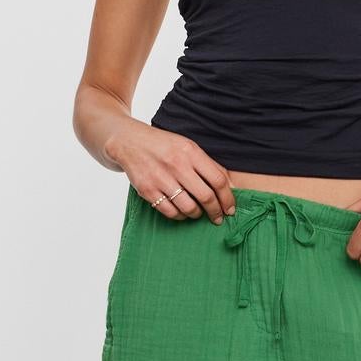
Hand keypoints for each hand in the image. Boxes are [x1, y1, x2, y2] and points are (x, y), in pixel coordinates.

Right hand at [104, 123, 235, 224]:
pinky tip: (182, 212)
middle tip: (218, 218)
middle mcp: (177, 165)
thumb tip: (230, 187)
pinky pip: (170, 212)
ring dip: (197, 214)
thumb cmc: (164, 146)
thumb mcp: (188, 147)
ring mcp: (161, 179)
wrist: (129, 142)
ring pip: (188, 207)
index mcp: (190, 152)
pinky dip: (180, 216)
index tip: (230, 208)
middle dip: (216, 211)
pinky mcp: (148, 190)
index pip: (218, 180)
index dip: (227, 198)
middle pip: (206, 196)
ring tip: (198, 213)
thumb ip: (209, 165)